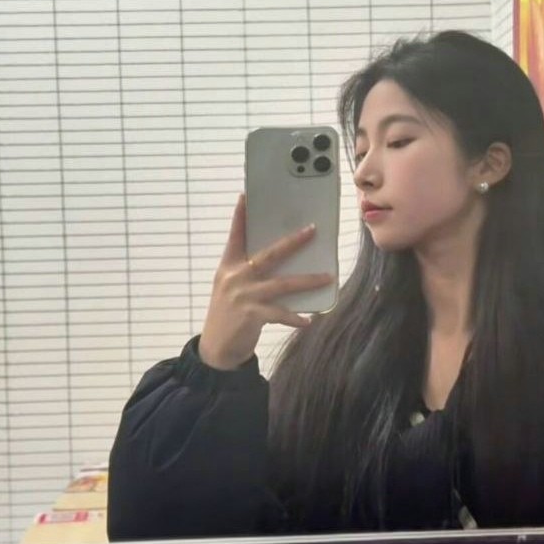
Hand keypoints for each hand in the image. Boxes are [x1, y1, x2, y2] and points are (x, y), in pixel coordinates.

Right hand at [198, 194, 333, 369]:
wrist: (216, 348)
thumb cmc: (229, 313)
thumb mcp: (231, 287)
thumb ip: (248, 271)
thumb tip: (281, 258)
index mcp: (228, 266)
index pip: (235, 236)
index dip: (240, 216)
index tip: (246, 196)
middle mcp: (235, 277)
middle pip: (269, 254)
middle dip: (293, 242)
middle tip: (312, 230)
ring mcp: (243, 296)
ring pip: (282, 283)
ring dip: (307, 280)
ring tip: (327, 277)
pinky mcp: (251, 315)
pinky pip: (280, 313)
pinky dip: (295, 318)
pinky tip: (308, 320)